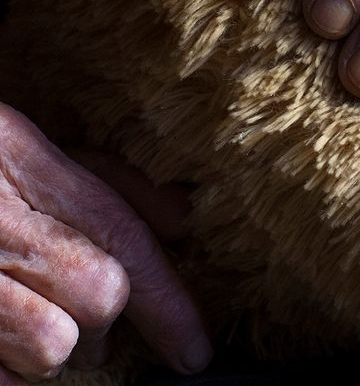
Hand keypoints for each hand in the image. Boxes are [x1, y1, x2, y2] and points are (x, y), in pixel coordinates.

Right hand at [0, 103, 211, 381]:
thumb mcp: (30, 143)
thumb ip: (110, 179)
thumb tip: (181, 218)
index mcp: (27, 163)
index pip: (123, 235)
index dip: (169, 300)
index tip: (194, 350)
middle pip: (99, 296)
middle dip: (106, 315)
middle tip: (84, 308)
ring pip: (50, 349)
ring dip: (54, 345)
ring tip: (29, 314)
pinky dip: (8, 371)